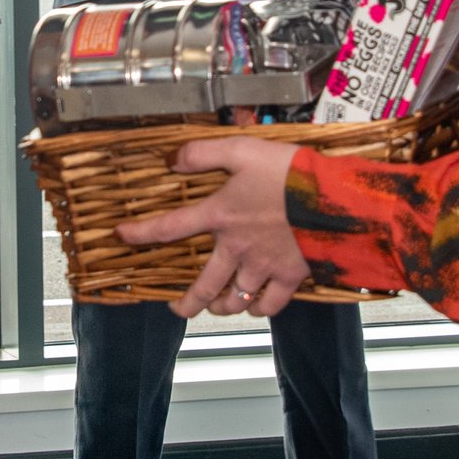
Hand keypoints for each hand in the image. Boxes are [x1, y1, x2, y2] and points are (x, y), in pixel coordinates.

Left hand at [115, 138, 311, 317]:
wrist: (335, 198)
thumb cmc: (290, 172)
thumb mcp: (242, 149)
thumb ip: (203, 153)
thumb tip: (171, 160)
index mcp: (220, 215)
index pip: (170, 227)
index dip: (142, 233)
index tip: (123, 237)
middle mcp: (236, 247)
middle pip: (203, 285)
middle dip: (187, 302)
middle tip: (177, 309)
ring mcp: (263, 266)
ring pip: (234, 300)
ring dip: (222, 308)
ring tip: (215, 309)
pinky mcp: (290, 276)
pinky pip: (271, 304)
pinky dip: (260, 309)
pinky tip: (256, 306)